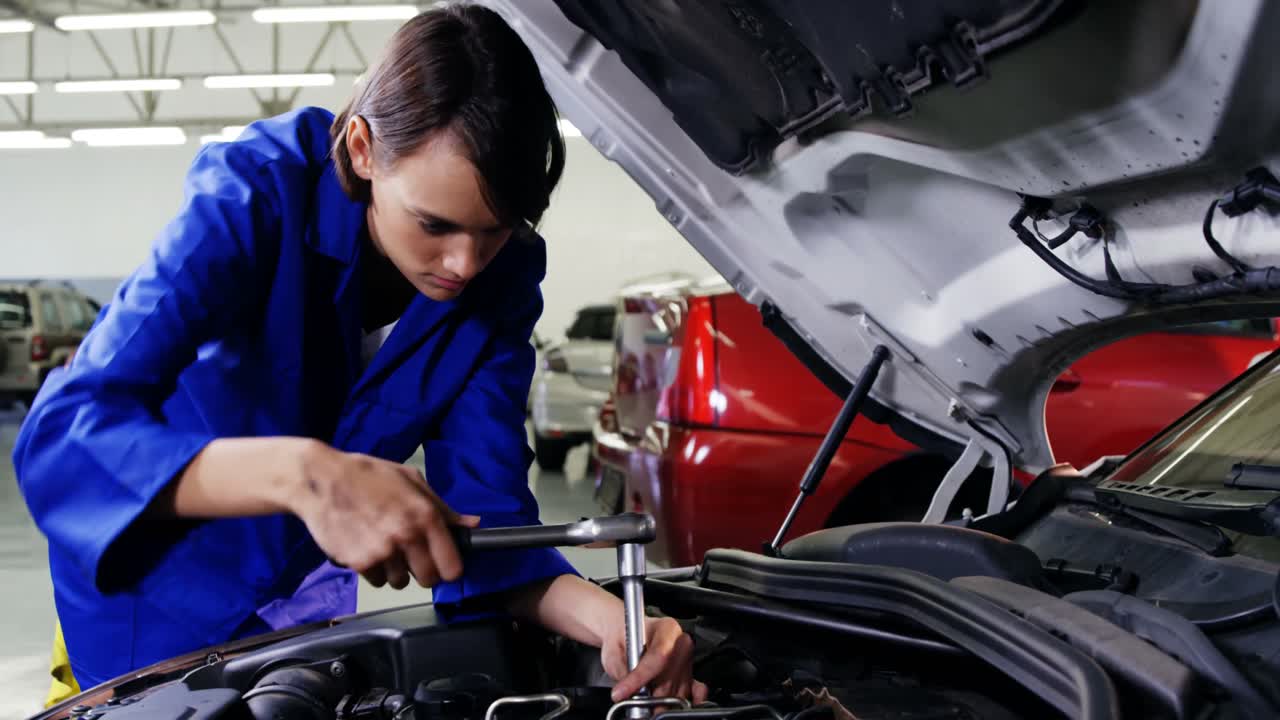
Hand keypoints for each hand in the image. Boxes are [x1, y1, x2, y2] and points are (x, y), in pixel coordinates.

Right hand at [289, 442, 479, 588]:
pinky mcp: (358, 563)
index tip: (444, 565)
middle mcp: (406, 536)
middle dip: (423, 572)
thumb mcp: (412, 481)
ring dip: (395, 571)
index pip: (451, 566)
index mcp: (425, 515)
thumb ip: (443, 508)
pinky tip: (366, 547)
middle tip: (412, 556)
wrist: (321, 480)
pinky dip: (373, 570)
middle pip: (428, 580)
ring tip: (384, 545)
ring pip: (400, 582)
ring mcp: (382, 552)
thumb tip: (473, 525)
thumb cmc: (368, 476)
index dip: (449, 569)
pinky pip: (376, 580)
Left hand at [602, 616, 707, 703]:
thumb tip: (628, 691)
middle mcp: (681, 644)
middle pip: (668, 678)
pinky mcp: (689, 676)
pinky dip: (683, 701)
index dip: (640, 677)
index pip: (658, 655)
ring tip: (643, 700)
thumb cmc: (623, 639)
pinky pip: (692, 692)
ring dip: (659, 701)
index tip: (623, 692)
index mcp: (667, 628)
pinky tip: (672, 706)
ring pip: (676, 690)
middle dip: (649, 695)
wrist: (626, 637)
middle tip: (631, 701)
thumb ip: (620, 670)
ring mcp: (687, 661)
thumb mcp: (613, 650)